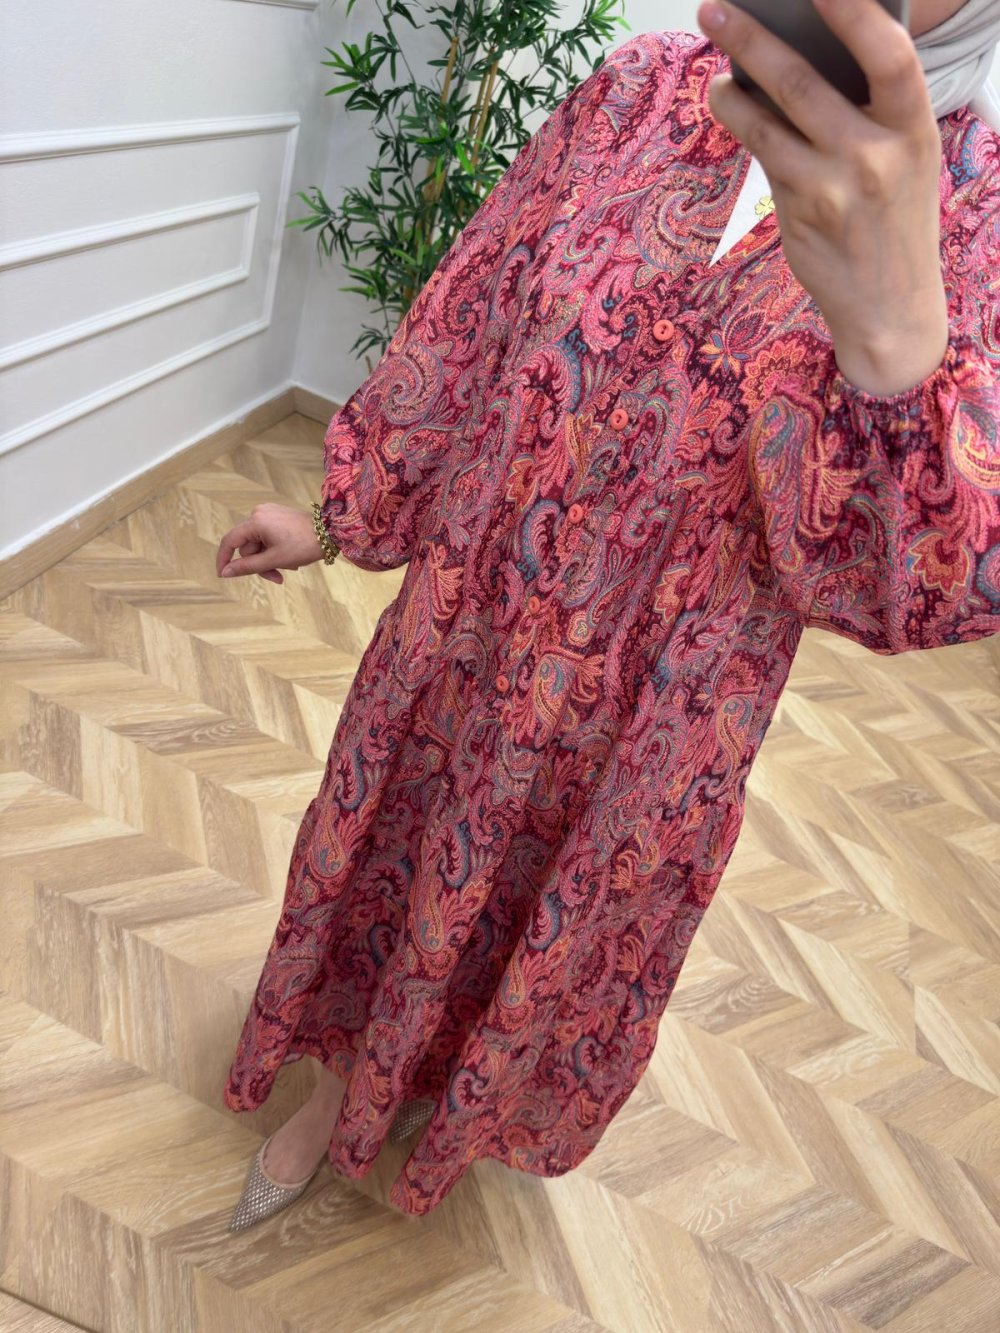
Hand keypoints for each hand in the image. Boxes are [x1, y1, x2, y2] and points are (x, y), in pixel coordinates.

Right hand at [216, 503, 323, 584]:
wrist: (331, 533)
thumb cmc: (304, 546)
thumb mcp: (274, 560)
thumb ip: (247, 567)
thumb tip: (224, 573)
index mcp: (256, 521)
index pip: (229, 541)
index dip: (223, 559)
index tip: (222, 575)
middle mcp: (259, 513)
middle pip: (248, 546)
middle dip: (260, 564)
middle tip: (277, 578)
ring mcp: (269, 513)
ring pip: (259, 544)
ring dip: (270, 559)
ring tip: (289, 567)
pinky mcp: (278, 516)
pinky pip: (268, 537)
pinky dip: (275, 550)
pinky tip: (289, 557)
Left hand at [698, 0, 949, 395]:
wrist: (890, 306)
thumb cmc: (895, 217)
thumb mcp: (906, 158)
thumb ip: (869, 111)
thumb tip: (801, 54)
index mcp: (914, 128)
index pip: (890, 56)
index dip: (853, 14)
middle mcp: (874, 156)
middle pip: (803, 82)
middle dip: (750, 39)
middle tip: (714, 8)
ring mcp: (832, 188)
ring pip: (765, 124)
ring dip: (729, 93)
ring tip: (713, 75)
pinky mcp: (799, 214)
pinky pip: (762, 158)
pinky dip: (741, 125)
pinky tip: (728, 106)